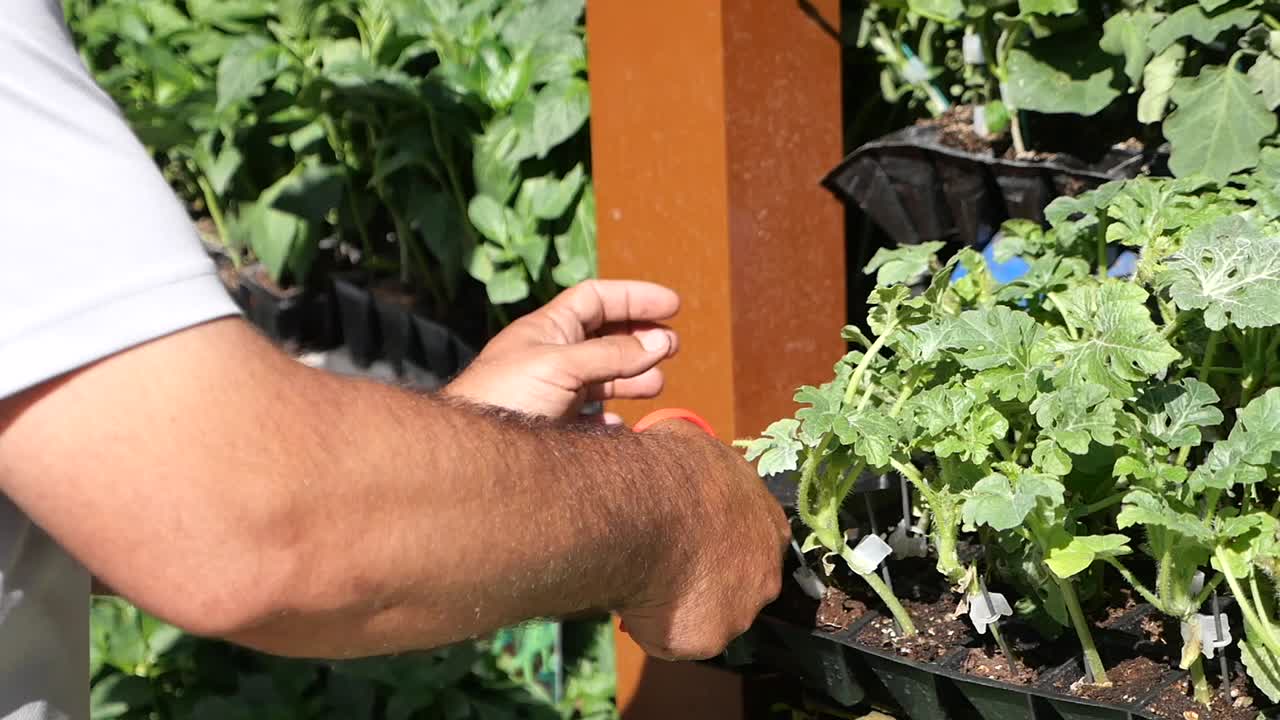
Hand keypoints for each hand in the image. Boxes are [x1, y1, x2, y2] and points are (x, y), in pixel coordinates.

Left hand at [444, 280, 679, 421]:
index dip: (635, 297)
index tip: (673, 307)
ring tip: (656, 385)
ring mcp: (552, 392)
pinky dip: (610, 420)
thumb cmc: (503, 397)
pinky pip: (589, 419)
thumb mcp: (560, 365)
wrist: (468, 454)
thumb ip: (611, 354)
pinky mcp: (551, 427)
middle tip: (672, 348)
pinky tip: (621, 425)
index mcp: (548, 329)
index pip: (597, 299)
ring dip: (633, 378)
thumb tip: (660, 342)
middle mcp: (551, 356)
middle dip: (640, 339)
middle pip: (605, 337)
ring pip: (602, 378)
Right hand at [619, 420, 789, 660]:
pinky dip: (653, 626)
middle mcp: (766, 572)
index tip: (690, 540)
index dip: (719, 544)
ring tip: (643, 582)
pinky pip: (675, 640)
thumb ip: (702, 468)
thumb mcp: (693, 447)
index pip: (751, 543)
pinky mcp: (708, 639)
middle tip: (665, 565)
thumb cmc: (670, 470)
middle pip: (738, 586)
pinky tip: (634, 600)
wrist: (646, 511)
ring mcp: (740, 611)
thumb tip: (681, 456)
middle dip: (706, 581)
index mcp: (769, 525)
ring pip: (707, 617)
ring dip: (679, 605)